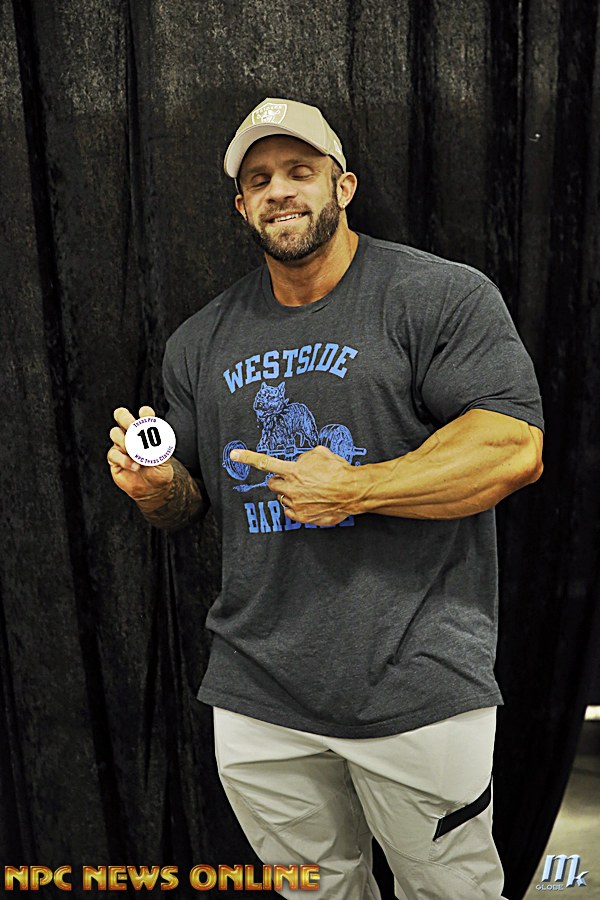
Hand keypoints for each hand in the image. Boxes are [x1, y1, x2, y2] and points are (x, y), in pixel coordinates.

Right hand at [108, 406, 173, 500]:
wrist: (152, 489)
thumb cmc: (159, 471)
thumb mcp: (164, 459)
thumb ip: (158, 448)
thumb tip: (151, 439)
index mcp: (146, 430)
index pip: (144, 414)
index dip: (145, 413)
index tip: (147, 415)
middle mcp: (132, 434)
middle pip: (121, 416)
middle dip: (125, 418)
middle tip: (133, 427)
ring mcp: (121, 445)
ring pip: (115, 433)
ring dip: (125, 442)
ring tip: (137, 454)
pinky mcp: (114, 458)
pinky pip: (114, 453)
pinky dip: (124, 460)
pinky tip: (135, 466)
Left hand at [230, 445, 356, 525]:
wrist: (352, 491)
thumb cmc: (339, 471)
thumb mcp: (320, 453)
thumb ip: (304, 457)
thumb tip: (300, 463)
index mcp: (293, 470)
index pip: (265, 463)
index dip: (248, 458)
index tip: (235, 455)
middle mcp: (291, 488)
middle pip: (272, 484)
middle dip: (279, 481)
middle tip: (293, 479)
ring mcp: (295, 504)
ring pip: (283, 498)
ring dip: (291, 494)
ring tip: (309, 491)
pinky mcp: (302, 517)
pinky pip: (291, 511)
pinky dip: (297, 506)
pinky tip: (310, 501)